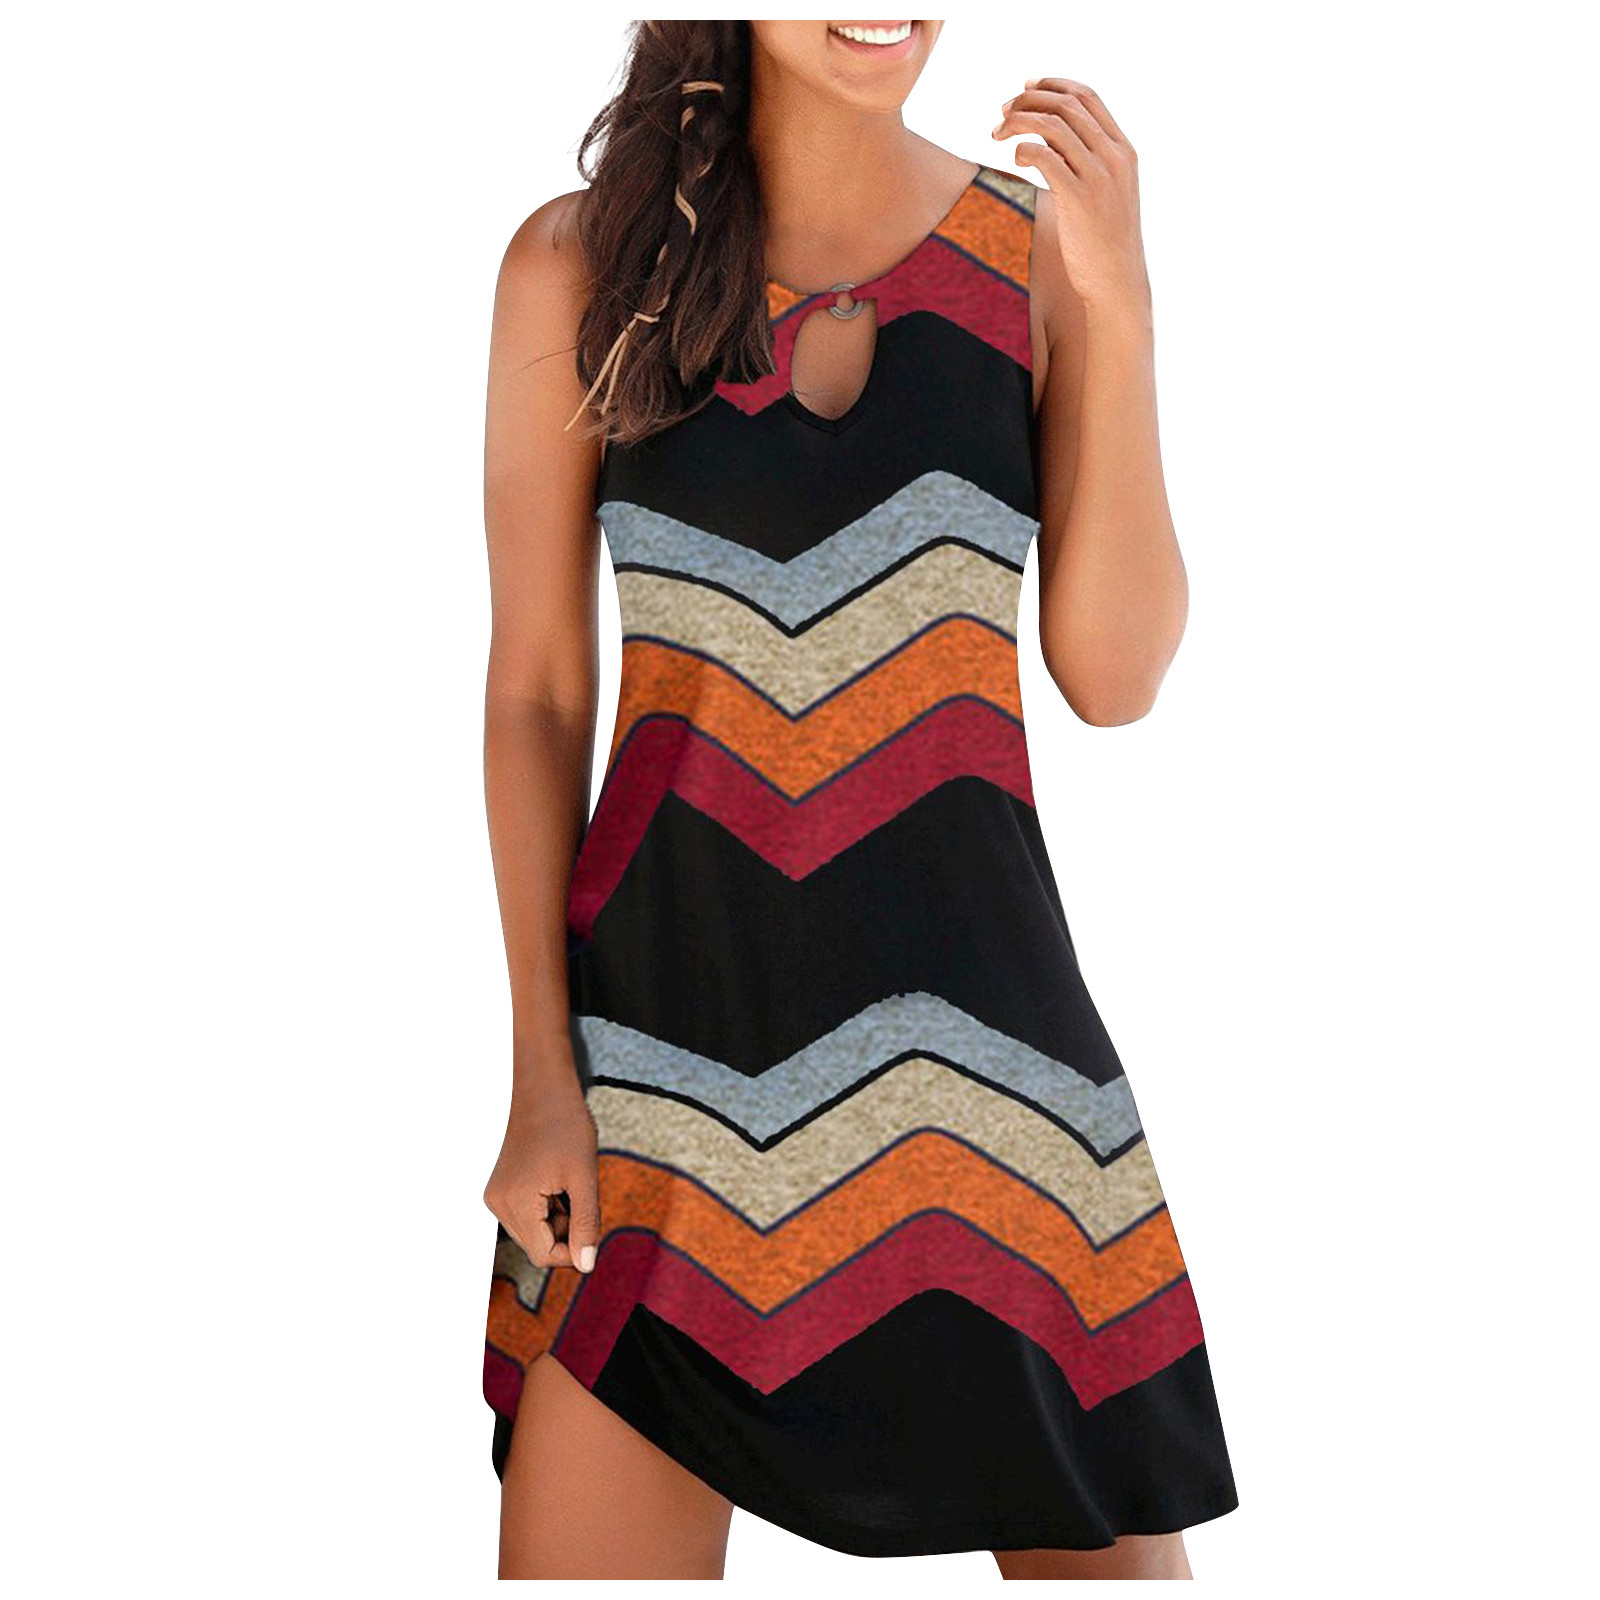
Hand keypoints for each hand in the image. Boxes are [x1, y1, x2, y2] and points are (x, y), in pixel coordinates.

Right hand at [483, 1070, 600, 1272]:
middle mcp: (497, 1203)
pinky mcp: (501, 1188)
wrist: (544, 1089)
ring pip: (534, 1232)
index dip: (574, 1250)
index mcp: (515, 1203)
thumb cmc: (567, 1126)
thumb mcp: (584, 1177)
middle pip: (537, 1246)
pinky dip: (547, 1207)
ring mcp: (496, 1196)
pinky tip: (556, 1179)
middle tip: (579, 1194)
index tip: (592, 1223)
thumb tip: (586, 1265)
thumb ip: (586, 1224)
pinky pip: (528, 1215)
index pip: (543, 1256)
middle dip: (565, 1232)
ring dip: (557, 1219)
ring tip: (567, 1183)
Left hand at [992, 77, 1149, 312]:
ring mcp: (1098, 176)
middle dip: (1028, 99)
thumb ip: (1087, 162)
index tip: (1027, 86)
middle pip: (1067, 105)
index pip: (1088, 97)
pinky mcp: (1078, 198)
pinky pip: (1044, 156)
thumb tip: (1049, 140)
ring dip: (1018, 121)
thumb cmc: (1104, 242)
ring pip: (1053, 125)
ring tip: (996, 133)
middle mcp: (1114, 157)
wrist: (1117, 281)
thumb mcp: (1106, 193)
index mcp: (1123, 150)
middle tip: (1002, 111)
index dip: (1054, 85)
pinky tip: (1015, 159)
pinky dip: (1024, 149)